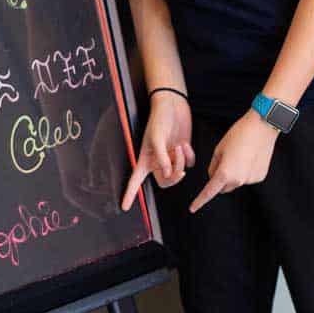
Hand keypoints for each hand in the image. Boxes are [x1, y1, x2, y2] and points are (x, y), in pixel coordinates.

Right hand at [121, 93, 194, 210]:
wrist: (173, 106)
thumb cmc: (159, 119)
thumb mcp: (157, 138)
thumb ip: (161, 157)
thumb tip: (168, 174)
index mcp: (145, 159)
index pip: (135, 180)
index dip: (129, 194)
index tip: (124, 206)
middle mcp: (158, 161)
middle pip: (165, 181)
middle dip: (174, 177)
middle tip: (180, 171)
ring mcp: (171, 158)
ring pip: (178, 172)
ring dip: (181, 161)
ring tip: (180, 146)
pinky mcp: (183, 153)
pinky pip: (189, 164)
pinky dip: (189, 156)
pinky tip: (185, 144)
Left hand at [189, 110, 277, 213]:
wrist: (262, 127)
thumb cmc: (238, 135)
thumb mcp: (219, 149)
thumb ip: (213, 167)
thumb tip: (214, 177)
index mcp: (225, 174)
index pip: (209, 192)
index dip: (199, 201)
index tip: (192, 208)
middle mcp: (239, 181)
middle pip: (223, 187)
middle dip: (219, 180)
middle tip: (222, 162)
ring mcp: (251, 180)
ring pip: (236, 182)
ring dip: (233, 175)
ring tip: (238, 156)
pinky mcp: (260, 176)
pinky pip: (247, 178)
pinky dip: (245, 171)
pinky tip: (249, 157)